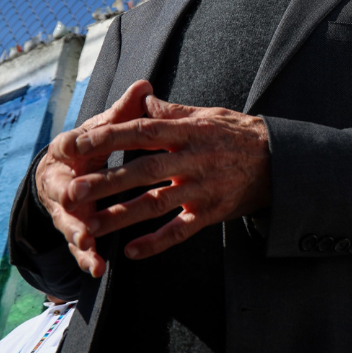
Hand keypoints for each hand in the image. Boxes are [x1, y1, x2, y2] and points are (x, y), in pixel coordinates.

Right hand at [37, 80, 151, 276]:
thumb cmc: (94, 146)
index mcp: (68, 152)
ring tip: (88, 242)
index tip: (73, 144)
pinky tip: (97, 268)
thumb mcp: (107, 129)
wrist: (69, 173)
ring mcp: (66, 210)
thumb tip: (144, 85)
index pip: (66, 145)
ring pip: (69, 223)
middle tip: (74, 199)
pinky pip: (80, 248)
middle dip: (68, 194)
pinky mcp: (76, 231)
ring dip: (77, 233)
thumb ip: (124, 112)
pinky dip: (87, 258)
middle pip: (61, 189)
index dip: (70, 144)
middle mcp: (61, 182)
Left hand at [61, 95, 270, 260]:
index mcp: (189, 130)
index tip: (77, 143)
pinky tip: (131, 252)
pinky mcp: (213, 211)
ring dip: (122, 216)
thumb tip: (140, 100)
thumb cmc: (238, 134)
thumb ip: (172, 112)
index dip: (109, 137)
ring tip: (90, 226)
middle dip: (106, 182)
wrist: (280, 160)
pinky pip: (182, 230)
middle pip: (143, 170)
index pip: (142, 130)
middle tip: (72, 191)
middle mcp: (194, 159)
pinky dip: (157, 242)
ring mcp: (203, 187)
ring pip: (157, 203)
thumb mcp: (207, 115)